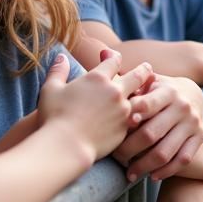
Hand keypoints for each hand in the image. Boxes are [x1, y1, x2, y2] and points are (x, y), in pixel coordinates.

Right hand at [38, 50, 153, 160]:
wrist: (67, 145)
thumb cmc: (55, 116)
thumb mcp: (51, 89)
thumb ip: (58, 71)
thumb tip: (61, 57)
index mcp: (98, 77)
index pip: (113, 60)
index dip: (112, 56)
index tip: (111, 56)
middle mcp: (115, 90)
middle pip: (136, 76)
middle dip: (143, 70)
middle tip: (148, 68)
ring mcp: (123, 110)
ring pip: (142, 98)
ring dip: (146, 93)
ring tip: (151, 92)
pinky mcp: (126, 128)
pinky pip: (137, 118)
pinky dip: (140, 115)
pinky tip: (141, 116)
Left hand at [115, 76, 202, 182]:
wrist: (194, 94)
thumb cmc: (158, 90)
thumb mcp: (147, 80)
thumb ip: (126, 75)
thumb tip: (103, 51)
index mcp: (167, 90)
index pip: (145, 105)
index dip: (128, 118)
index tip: (112, 130)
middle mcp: (182, 106)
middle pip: (151, 133)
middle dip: (130, 149)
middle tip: (115, 159)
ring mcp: (193, 123)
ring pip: (166, 151)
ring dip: (144, 166)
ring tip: (129, 174)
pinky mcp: (200, 138)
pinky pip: (182, 160)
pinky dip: (166, 171)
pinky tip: (150, 176)